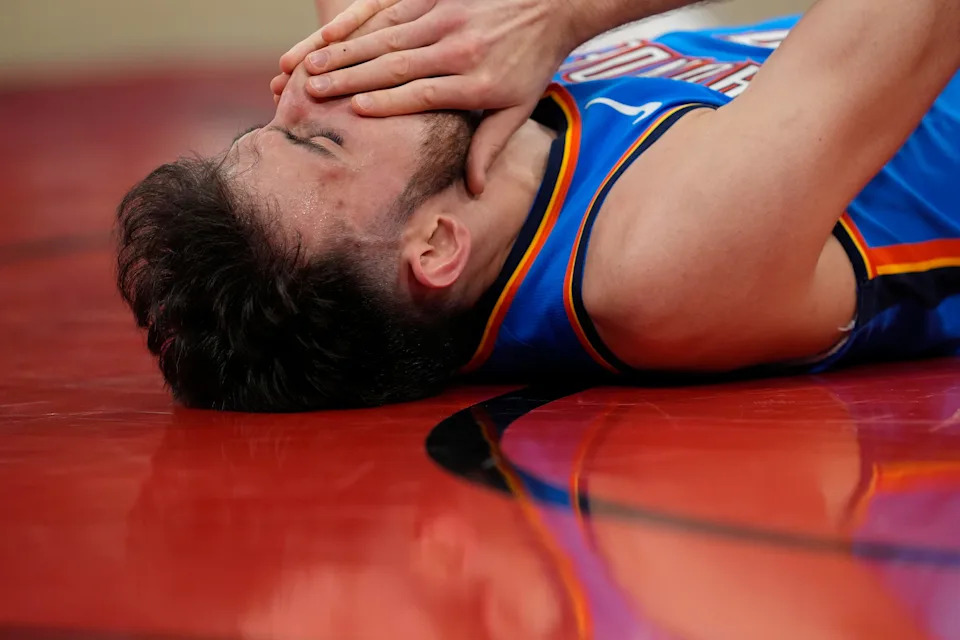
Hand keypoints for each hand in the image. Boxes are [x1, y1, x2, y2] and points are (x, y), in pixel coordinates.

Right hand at [272, 0, 584, 193]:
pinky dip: (354, 20)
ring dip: (340, 51)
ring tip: (304, 68)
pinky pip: (386, 7)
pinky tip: (327, 33)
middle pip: (393, 65)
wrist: (552, 3)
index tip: (355, 111)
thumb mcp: (518, 107)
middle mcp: (457, 47)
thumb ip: (490, 146)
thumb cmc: (531, 62)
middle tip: (310, 92)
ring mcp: (443, 16)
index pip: (424, 92)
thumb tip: (475, 190)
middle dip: (348, 79)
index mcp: (476, 82)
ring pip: (381, 36)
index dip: (388, 101)